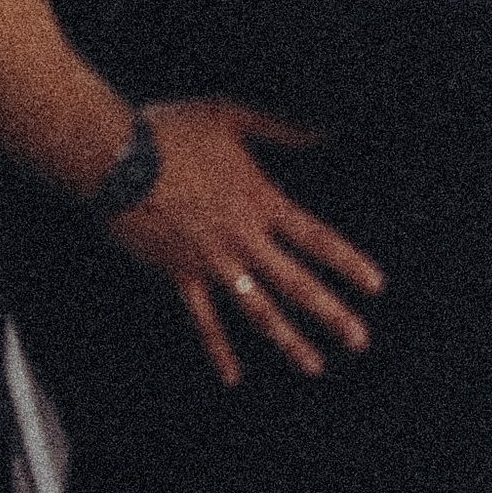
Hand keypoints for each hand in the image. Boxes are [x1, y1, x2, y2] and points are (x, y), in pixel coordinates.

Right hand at [113, 96, 384, 386]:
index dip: (348, 263)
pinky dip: (218, 350)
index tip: (376, 286)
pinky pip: (204, 321)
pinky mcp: (179, 276)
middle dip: (331, 314)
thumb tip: (325, 132)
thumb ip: (281, 128)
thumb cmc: (171, 130)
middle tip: (359, 341)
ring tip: (315, 366)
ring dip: (288, 340)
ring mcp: (212, 262)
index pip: (316, 239)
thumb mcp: (230, 116)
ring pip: (259, 310)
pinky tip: (233, 376)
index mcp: (261, 201)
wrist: (115, 159)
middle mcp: (243, 238)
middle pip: (297, 283)